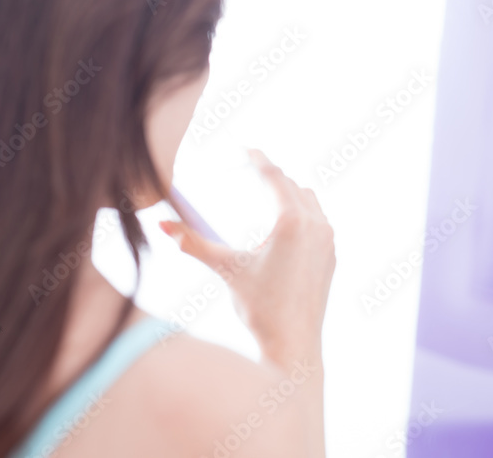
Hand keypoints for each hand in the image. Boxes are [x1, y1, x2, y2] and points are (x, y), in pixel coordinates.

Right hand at [159, 149, 334, 367]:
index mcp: (291, 222)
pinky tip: (283, 225)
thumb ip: (192, 243)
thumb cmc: (258, 308)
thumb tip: (160, 224)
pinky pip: (319, 220)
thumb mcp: (225, 269)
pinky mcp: (332, 255)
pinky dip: (302, 213)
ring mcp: (328, 240)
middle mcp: (316, 225)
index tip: (244, 148)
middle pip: (291, 184)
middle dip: (269, 176)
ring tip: (266, 194)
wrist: (293, 344)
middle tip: (248, 169)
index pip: (273, 176)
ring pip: (309, 199)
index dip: (256, 159)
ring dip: (288, 193)